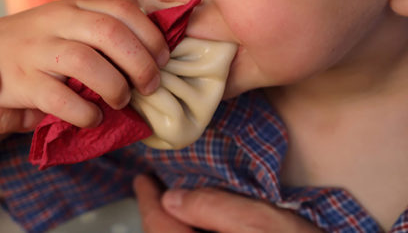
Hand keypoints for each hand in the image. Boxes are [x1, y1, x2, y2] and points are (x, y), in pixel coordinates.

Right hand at [0, 0, 168, 127]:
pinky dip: (86, 113)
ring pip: (88, 62)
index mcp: (72, 5)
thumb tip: (155, 56)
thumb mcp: (64, 25)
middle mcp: (55, 21)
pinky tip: (91, 118)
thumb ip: (99, 31)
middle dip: (141, 63)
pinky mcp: (21, 82)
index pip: (122, 10)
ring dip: (115, 87)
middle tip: (151, 86)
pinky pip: (62, 99)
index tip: (164, 59)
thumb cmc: (32, 46)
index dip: (151, 36)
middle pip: (111, 33)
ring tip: (120, 101)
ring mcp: (36, 50)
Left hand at [134, 175, 321, 232]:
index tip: (143, 179)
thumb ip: (216, 209)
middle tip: (154, 189)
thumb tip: (172, 198)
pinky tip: (202, 225)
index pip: (159, 228)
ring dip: (173, 228)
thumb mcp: (265, 223)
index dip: (147, 201)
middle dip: (157, 216)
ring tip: (175, 204)